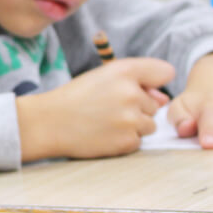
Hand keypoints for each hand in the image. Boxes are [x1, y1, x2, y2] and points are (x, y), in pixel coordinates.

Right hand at [18, 57, 174, 160]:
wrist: (48, 123)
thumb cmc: (75, 98)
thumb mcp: (103, 77)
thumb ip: (138, 82)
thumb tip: (164, 100)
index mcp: (124, 70)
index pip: (164, 72)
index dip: (154, 81)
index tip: (142, 87)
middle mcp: (131, 93)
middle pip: (155, 104)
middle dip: (137, 108)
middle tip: (106, 108)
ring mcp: (130, 119)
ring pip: (149, 125)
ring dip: (133, 126)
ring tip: (105, 122)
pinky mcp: (126, 141)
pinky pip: (138, 141)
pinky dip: (124, 140)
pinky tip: (104, 134)